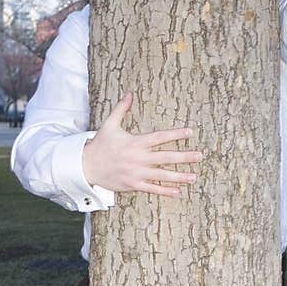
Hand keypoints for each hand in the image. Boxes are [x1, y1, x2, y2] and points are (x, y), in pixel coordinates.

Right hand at [81, 92, 202, 197]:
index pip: (160, 137)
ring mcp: (136, 173)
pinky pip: (152, 189)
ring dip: (179, 176)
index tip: (190, 132)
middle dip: (184, 157)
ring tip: (193, 177)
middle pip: (165, 157)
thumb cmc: (100, 145)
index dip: (176, 134)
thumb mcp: (109, 125)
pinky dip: (165, 191)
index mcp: (135, 143)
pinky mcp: (133, 185)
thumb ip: (121, 109)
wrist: (86, 166)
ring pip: (161, 176)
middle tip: (200, 155)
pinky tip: (178, 192)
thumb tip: (129, 93)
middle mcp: (138, 158)